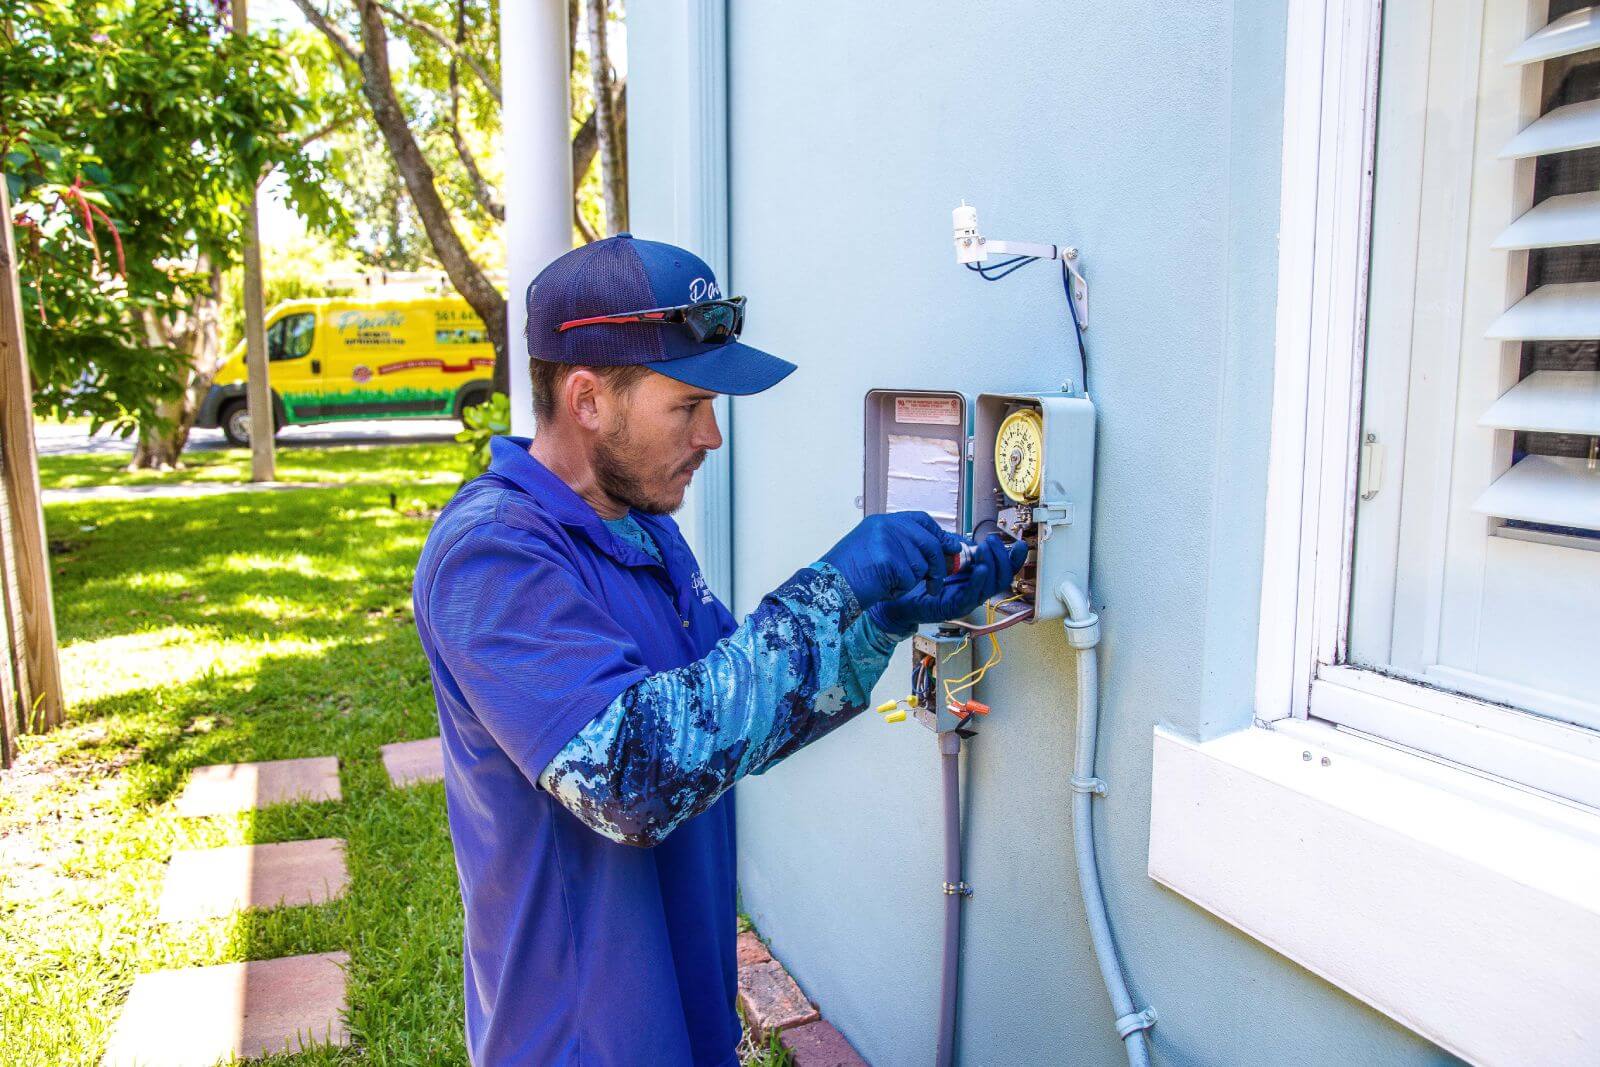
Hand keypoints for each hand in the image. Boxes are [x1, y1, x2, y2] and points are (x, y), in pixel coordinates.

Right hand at [820, 512, 965, 607]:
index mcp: (882, 521)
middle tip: (935, 584)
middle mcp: (886, 526)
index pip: (921, 520)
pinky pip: (909, 579)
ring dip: (910, 582)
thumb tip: (938, 550)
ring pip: (921, 565)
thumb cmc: (847, 575)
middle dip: (938, 566)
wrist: (826, 587)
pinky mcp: (888, 559)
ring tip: (887, 584)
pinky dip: (899, 590)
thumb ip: (903, 546)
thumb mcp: (875, 551)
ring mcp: (887, 541)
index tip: (951, 547)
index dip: (939, 534)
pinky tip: (881, 589)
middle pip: (929, 542)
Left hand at [867, 536, 1029, 635]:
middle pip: (1001, 578)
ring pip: (991, 587)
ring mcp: (965, 600)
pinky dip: (979, 581)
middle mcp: (973, 590)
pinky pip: (973, 596)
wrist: (894, 592)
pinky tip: (980, 568)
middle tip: (992, 542)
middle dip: (1002, 558)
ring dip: (992, 567)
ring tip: (986, 551)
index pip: (1000, 569)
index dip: (1012, 559)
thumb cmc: (916, 575)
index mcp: (973, 577)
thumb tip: (972, 540)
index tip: (1018, 545)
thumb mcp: (939, 554)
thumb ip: (955, 547)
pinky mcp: (954, 608)